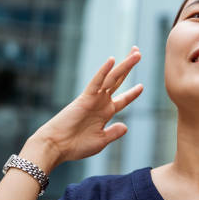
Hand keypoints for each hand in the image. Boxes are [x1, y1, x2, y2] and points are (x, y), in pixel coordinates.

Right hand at [31, 46, 143, 167]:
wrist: (57, 146)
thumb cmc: (76, 145)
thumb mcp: (101, 140)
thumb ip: (113, 133)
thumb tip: (125, 126)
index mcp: (105, 113)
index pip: (122, 100)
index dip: (132, 93)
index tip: (141, 86)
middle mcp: (101, 102)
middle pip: (118, 80)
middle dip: (128, 67)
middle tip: (138, 52)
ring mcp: (94, 98)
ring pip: (112, 78)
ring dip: (125, 65)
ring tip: (137, 53)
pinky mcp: (85, 98)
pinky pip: (96, 82)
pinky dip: (103, 71)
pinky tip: (112, 60)